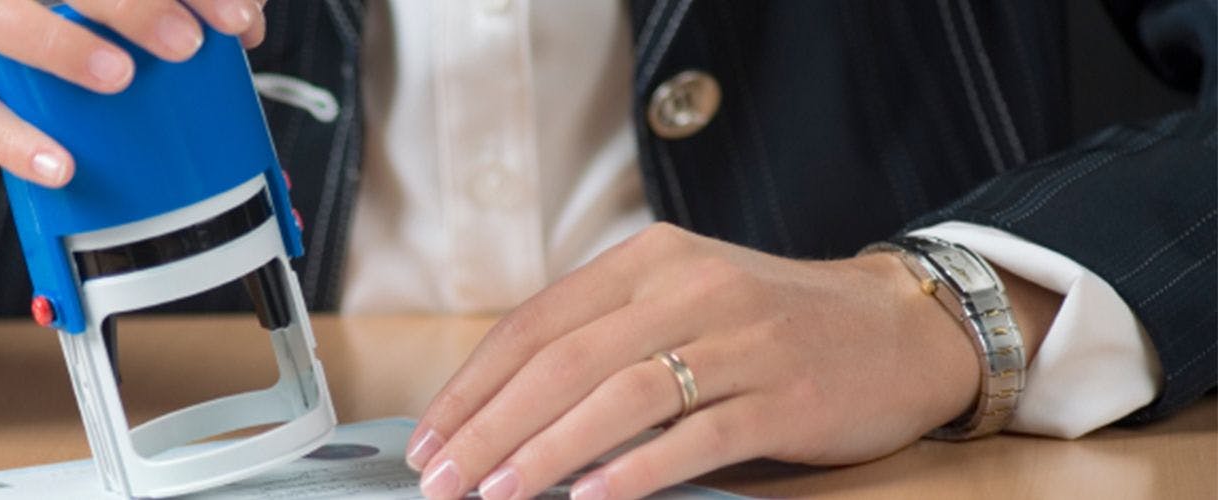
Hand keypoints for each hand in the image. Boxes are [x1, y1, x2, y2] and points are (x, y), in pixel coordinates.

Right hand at [0, 0, 268, 208]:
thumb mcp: (67, 12)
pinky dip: (15, 139)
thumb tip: (246, 23)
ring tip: (119, 78)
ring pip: (3, 16)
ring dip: (67, 47)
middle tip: (186, 43)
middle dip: (135, 3)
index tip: (237, 16)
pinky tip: (58, 164)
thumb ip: (143, 13)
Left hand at [405, 223, 1058, 499]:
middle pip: (563, 362)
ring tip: (497, 494)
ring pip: (619, 397)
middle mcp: (688, 289)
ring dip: (546, 452)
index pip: (534, 324)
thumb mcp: (680, 299)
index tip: (429, 439)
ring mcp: (740, 342)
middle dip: (490, 427)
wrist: (900, 325)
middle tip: (443, 481)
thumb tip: (502, 406)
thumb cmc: (769, 323)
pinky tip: (591, 499)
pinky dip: (636, 470)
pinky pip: (695, 436)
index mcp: (648, 260)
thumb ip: (603, 334)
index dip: (473, 386)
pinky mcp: (785, 396)